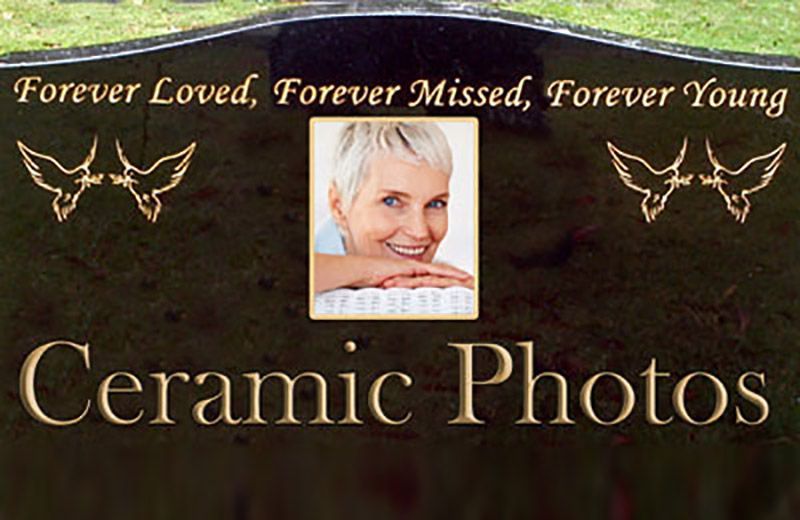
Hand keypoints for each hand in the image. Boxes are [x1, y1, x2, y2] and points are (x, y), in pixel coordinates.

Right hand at [355, 257, 471, 288]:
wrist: (357, 272)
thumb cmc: (365, 282)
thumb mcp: (385, 292)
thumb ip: (395, 296)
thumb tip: (399, 308)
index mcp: (407, 276)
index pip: (431, 278)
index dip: (445, 280)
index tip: (457, 285)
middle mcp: (412, 271)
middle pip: (438, 274)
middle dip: (454, 277)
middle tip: (470, 282)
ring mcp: (412, 267)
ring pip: (439, 271)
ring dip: (455, 275)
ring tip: (469, 279)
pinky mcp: (410, 267)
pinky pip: (432, 270)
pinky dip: (446, 272)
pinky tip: (457, 276)